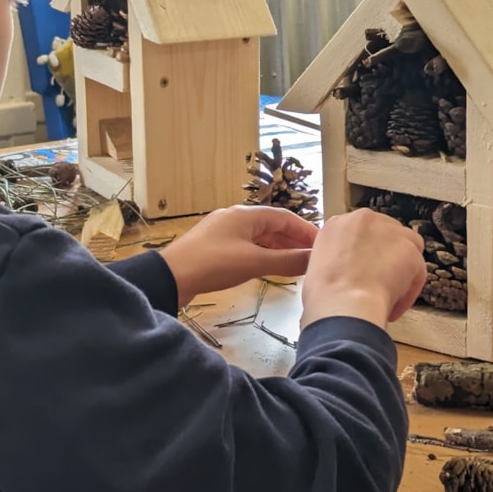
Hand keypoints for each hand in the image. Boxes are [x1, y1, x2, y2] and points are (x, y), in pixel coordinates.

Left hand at [159, 206, 318, 306]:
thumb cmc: (213, 264)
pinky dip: (262, 254)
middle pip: (272, 225)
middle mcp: (235, 217)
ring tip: (295, 264)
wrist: (170, 277)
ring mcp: (223, 231)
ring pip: (259, 237)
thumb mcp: (254, 263)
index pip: (285, 217)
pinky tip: (268, 268)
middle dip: (293, 240)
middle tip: (312, 257)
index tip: (322, 245)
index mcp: (246, 214)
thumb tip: (314, 259)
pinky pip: (246, 246)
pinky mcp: (214, 247)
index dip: (306, 231)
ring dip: (278, 248)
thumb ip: (286, 261)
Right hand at [300, 208, 425, 330]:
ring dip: (403, 270)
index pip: (363, 231)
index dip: (367, 253)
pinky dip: (409, 290)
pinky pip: (417, 270)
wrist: (343, 302)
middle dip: (388, 257)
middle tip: (381, 282)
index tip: (366, 270)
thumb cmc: (327, 294)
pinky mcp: (409, 248)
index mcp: (339, 223)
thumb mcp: (318, 266)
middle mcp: (365, 219)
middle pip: (387, 234)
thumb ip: (337, 257)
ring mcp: (390, 230)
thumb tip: (349, 268)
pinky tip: (394, 305)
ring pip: (408, 247)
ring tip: (390, 294)